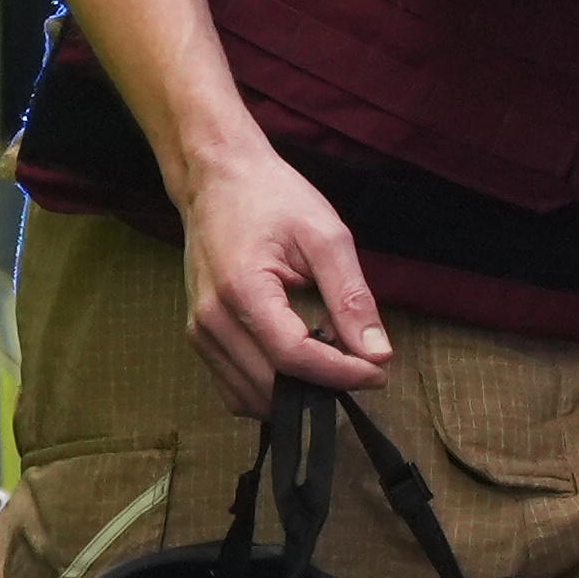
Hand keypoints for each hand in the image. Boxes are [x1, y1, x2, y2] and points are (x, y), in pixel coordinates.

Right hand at [171, 143, 390, 414]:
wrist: (217, 180)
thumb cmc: (271, 199)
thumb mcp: (326, 237)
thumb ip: (352, 298)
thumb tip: (378, 352)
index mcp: (242, 289)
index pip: (293, 356)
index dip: (341, 374)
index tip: (378, 372)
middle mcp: (211, 318)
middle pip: (271, 384)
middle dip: (323, 386)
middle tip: (364, 368)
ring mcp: (199, 331)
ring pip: (250, 396)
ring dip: (296, 394)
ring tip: (333, 364)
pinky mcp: (199, 337)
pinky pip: (233, 389)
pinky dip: (269, 391)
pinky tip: (300, 367)